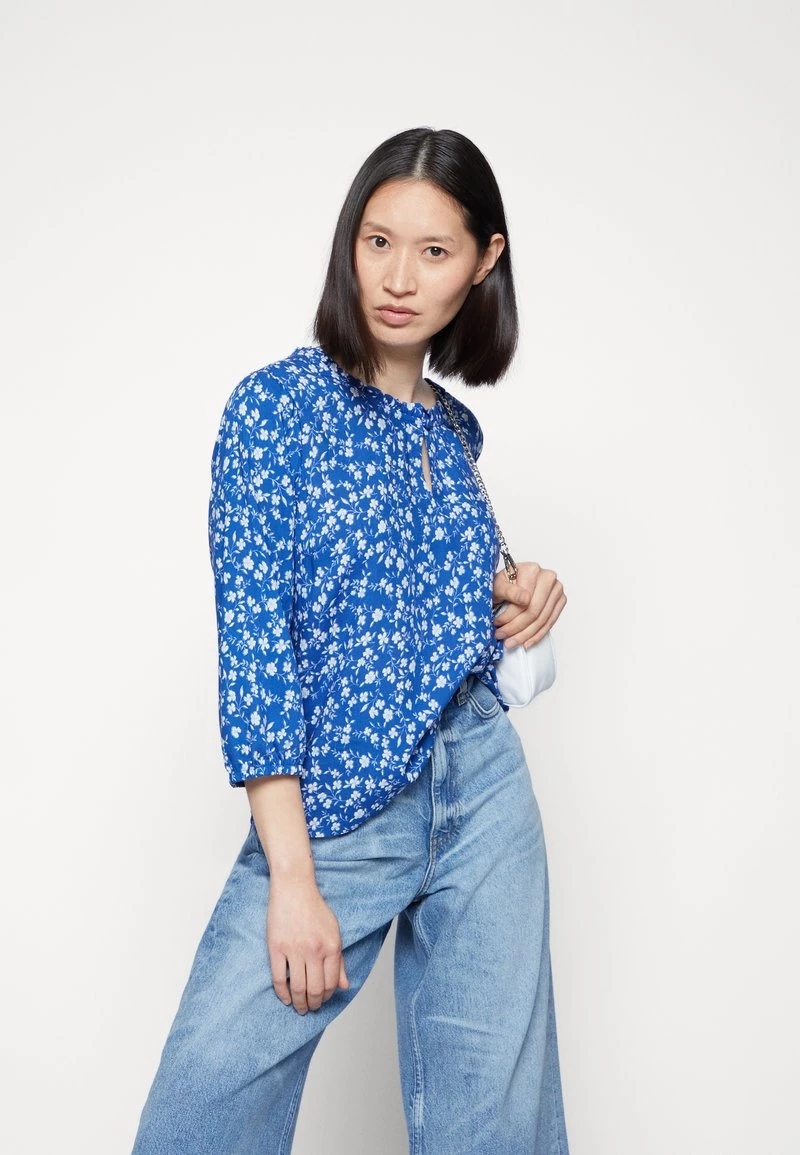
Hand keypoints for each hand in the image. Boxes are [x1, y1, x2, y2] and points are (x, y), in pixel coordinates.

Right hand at [267, 876, 349, 1013]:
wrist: (294, 887)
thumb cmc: (314, 908)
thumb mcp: (334, 931)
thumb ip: (339, 960)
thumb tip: (344, 986)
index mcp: (331, 946)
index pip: (332, 983)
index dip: (327, 997)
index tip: (323, 1000)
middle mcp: (314, 950)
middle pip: (315, 989)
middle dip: (314, 1004)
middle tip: (311, 1009)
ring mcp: (294, 949)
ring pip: (297, 988)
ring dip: (299, 1003)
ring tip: (299, 1007)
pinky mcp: (276, 947)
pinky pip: (278, 978)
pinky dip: (282, 993)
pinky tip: (285, 998)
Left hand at [492, 561, 566, 649]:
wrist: (512, 582)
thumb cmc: (504, 583)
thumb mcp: (498, 585)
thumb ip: (509, 591)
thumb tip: (525, 599)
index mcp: (532, 570)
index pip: (524, 602)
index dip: (509, 617)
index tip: (496, 624)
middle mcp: (548, 577)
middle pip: (534, 612)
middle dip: (516, 628)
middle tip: (502, 636)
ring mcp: (557, 589)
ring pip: (542, 620)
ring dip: (525, 635)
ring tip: (511, 642)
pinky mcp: (560, 600)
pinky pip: (550, 622)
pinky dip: (537, 635)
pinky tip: (526, 642)